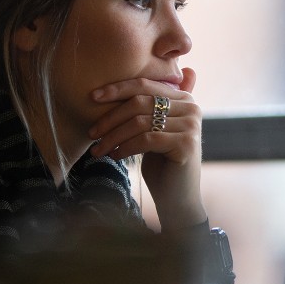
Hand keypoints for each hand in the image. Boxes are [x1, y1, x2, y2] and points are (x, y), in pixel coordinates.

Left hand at [87, 67, 205, 228]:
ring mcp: (191, 125)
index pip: (145, 85)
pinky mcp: (186, 144)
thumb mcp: (153, 130)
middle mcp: (192, 108)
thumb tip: (120, 85)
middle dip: (111, 118)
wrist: (177, 198)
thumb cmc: (161, 163)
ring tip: (98, 149)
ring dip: (113, 137)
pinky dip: (125, 147)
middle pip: (140, 102)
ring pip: (140, 122)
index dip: (117, 89)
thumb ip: (149, 106)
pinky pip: (146, 139)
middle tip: (92, 133)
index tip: (92, 98)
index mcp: (185, 98)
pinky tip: (114, 156)